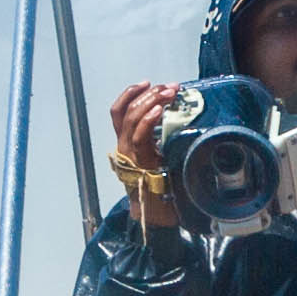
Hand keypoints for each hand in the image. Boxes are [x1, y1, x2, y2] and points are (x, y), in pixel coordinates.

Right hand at [110, 83, 181, 225]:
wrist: (156, 213)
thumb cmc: (162, 184)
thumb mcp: (159, 154)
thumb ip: (160, 137)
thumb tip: (177, 116)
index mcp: (125, 143)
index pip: (118, 111)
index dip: (129, 93)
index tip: (147, 82)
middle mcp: (123, 146)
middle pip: (127, 111)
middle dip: (149, 94)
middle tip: (170, 87)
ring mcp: (129, 154)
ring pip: (131, 119)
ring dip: (151, 101)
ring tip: (169, 94)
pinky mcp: (139, 162)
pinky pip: (139, 136)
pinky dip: (148, 120)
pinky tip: (160, 110)